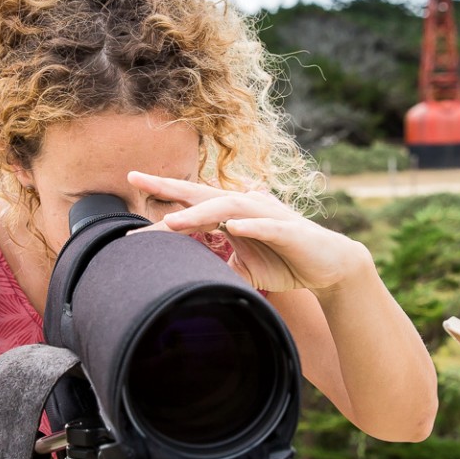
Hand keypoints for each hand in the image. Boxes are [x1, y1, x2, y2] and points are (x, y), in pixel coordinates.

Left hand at [127, 170, 371, 293]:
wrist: (329, 266)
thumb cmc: (284, 261)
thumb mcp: (243, 268)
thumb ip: (216, 266)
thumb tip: (185, 278)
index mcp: (232, 213)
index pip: (191, 201)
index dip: (162, 195)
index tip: (130, 188)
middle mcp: (246, 207)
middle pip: (202, 193)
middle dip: (169, 187)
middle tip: (135, 180)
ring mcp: (267, 216)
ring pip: (229, 209)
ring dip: (201, 213)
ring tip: (173, 221)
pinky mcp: (289, 231)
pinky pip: (267, 226)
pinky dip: (251, 226)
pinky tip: (234, 228)